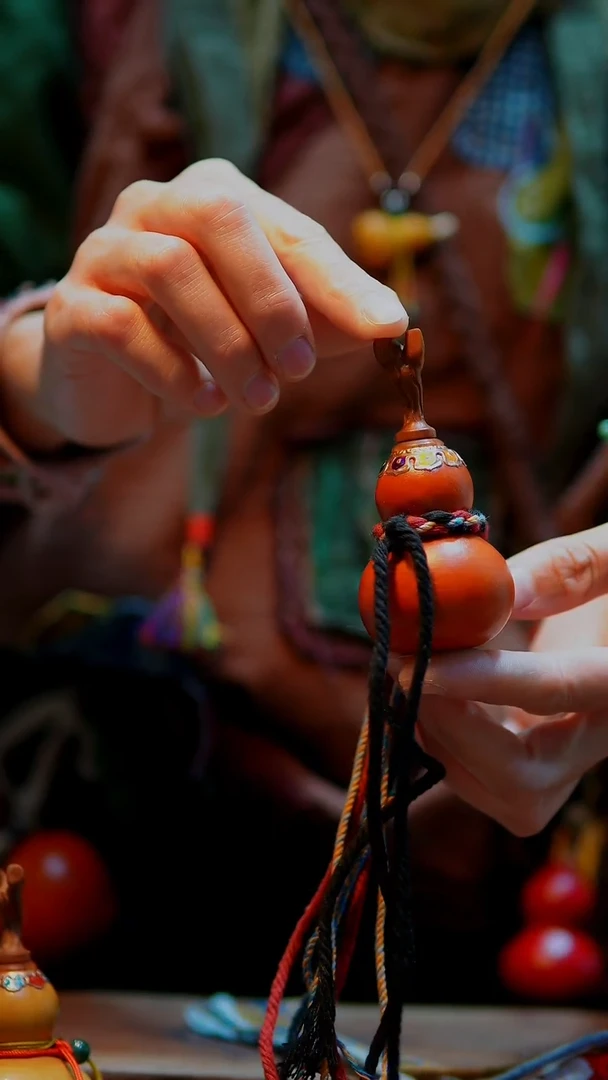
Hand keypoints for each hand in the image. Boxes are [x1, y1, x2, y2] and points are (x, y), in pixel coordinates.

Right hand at [8, 159, 406, 449]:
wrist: (108, 374)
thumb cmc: (201, 338)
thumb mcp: (273, 327)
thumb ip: (328, 319)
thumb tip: (395, 327)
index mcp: (215, 196)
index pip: (287, 229)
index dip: (340, 282)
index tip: (387, 328)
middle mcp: (154, 205)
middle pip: (219, 216)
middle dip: (273, 300)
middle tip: (299, 371)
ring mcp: (105, 251)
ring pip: (169, 267)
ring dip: (227, 344)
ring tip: (256, 399)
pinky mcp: (73, 309)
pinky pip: (121, 326)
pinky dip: (173, 373)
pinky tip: (201, 404)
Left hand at [398, 524, 607, 835]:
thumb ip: (567, 568)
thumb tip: (501, 589)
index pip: (560, 689)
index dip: (487, 681)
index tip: (423, 666)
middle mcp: (602, 739)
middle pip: (522, 770)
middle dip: (449, 723)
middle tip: (398, 664)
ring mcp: (567, 766)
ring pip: (494, 788)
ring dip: (434, 733)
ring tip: (407, 666)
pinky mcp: (535, 774)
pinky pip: (477, 781)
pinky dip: (435, 740)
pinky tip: (421, 689)